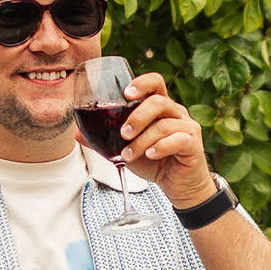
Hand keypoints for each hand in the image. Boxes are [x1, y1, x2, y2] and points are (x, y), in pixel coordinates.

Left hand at [115, 72, 215, 208]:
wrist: (179, 186)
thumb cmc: (154, 162)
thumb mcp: (125, 150)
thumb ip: (105, 140)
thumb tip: (77, 133)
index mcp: (160, 108)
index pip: (155, 83)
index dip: (141, 83)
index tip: (126, 94)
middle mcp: (175, 113)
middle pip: (159, 101)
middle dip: (137, 116)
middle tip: (122, 134)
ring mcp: (187, 127)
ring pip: (163, 124)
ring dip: (142, 140)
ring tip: (128, 155)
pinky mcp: (193, 144)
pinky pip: (177, 139)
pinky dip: (160, 147)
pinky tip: (150, 155)